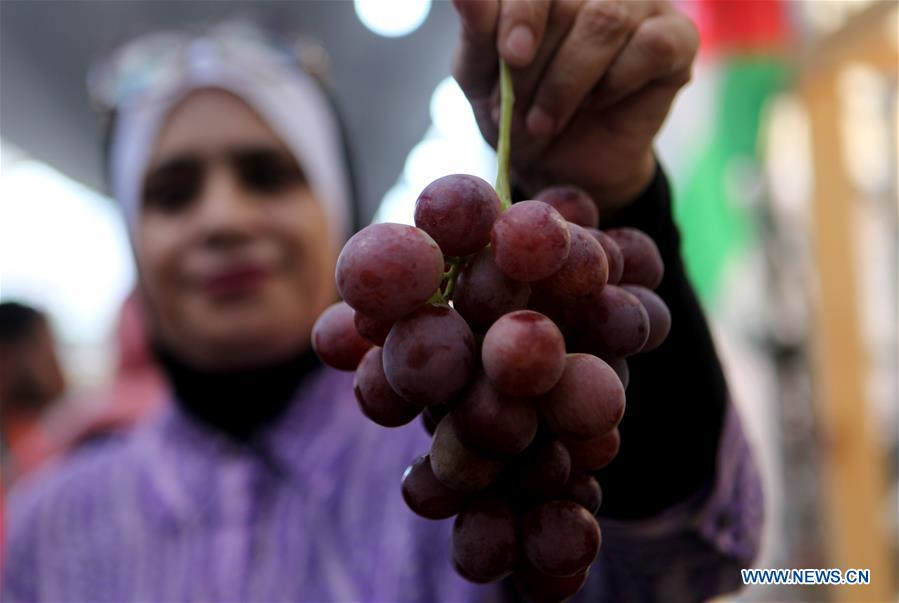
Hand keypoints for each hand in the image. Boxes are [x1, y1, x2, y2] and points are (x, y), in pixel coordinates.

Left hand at [452, 0, 697, 211]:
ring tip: (546, 121)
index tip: (512, 56)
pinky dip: (617, 82)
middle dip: (537, 66)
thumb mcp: (482, 77)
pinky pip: (653, 45)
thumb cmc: (518, 111)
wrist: (560, 166)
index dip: (524, 11)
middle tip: (522, 112)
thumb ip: (477, 31)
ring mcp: (642, 4)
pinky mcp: (677, 39)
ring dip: (569, 82)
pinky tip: (599, 103)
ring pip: (608, 19)